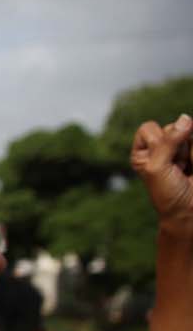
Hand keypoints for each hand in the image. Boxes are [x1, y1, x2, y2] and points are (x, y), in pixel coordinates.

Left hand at [131, 114, 192, 233]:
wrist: (189, 212)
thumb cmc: (168, 193)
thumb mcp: (158, 167)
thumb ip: (169, 142)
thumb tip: (186, 118)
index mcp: (143, 151)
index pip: (149, 128)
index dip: (157, 141)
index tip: (159, 161)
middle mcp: (161, 147)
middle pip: (173, 127)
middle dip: (177, 147)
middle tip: (176, 168)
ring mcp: (182, 149)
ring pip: (190, 133)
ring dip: (190, 152)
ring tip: (186, 168)